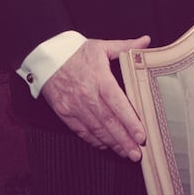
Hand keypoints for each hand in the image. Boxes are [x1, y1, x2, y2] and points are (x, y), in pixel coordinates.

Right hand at [40, 35, 150, 160]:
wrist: (47, 57)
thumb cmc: (76, 51)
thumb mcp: (102, 46)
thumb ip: (126, 46)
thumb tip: (146, 41)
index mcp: (99, 78)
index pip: (118, 104)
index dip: (130, 122)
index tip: (141, 136)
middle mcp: (87, 95)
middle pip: (109, 122)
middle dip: (124, 140)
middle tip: (137, 154)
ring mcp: (74, 106)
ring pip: (96, 130)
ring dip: (112, 143)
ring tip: (126, 153)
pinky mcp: (65, 113)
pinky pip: (81, 130)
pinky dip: (94, 140)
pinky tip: (105, 146)